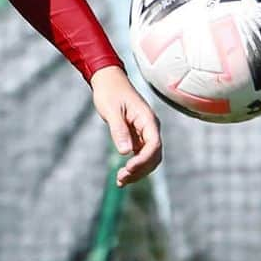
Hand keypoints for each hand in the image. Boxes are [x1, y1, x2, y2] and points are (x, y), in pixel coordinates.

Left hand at [90, 65, 161, 186]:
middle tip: (121, 178)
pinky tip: (122, 176)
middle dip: (140, 169)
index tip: (128, 168)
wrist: (107, 80)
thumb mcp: (111, 110)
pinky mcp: (137, 135)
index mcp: (147, 119)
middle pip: (153, 155)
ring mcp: (145, 132)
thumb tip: (125, 152)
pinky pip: (140, 155)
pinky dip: (133, 166)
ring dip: (137, 171)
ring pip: (148, 158)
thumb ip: (119, 130)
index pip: (154, 145)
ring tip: (120, 181)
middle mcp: (150, 127)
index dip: (143, 160)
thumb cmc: (109, 91)